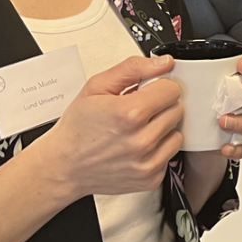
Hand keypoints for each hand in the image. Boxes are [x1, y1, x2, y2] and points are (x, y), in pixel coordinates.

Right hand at [33, 55, 183, 198]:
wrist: (64, 165)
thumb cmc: (77, 128)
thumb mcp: (97, 87)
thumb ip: (133, 69)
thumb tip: (163, 63)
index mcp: (130, 114)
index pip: (172, 90)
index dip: (158, 87)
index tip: (147, 92)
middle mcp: (141, 141)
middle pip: (177, 110)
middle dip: (160, 106)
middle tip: (137, 111)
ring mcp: (147, 163)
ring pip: (177, 133)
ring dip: (162, 129)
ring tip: (136, 130)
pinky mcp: (151, 179)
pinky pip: (170, 155)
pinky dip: (158, 150)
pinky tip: (136, 147)